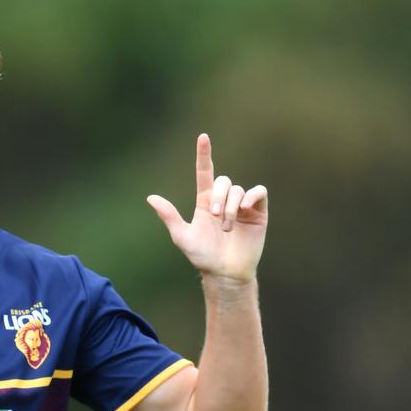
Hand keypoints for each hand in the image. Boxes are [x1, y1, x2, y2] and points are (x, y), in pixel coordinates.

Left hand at [146, 134, 268, 283]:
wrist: (224, 273)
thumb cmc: (202, 256)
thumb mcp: (182, 236)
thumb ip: (169, 216)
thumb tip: (151, 197)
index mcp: (205, 202)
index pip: (205, 173)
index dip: (204, 155)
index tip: (202, 137)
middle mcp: (224, 201)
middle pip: (224, 181)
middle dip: (220, 197)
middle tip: (216, 217)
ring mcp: (242, 206)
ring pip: (239, 189)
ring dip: (232, 207)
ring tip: (227, 227)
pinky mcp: (258, 213)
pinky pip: (259, 192)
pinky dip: (253, 196)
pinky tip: (246, 208)